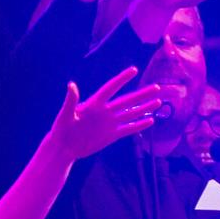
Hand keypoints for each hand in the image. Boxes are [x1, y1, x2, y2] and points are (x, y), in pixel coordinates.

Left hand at [47, 66, 162, 158]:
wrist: (64, 148)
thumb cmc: (61, 129)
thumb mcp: (65, 115)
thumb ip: (71, 101)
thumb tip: (71, 84)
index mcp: (94, 104)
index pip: (110, 88)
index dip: (121, 79)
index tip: (134, 70)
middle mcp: (105, 112)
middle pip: (126, 101)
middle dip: (142, 95)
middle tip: (157, 87)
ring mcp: (109, 123)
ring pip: (130, 114)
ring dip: (144, 108)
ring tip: (158, 102)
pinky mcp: (111, 135)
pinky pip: (128, 129)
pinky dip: (139, 125)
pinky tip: (150, 121)